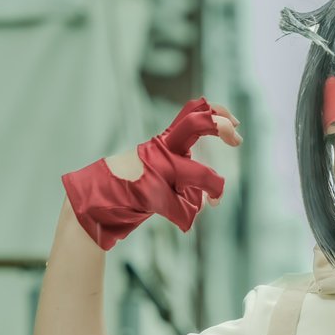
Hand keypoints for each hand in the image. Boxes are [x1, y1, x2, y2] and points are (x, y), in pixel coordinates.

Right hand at [62, 98, 241, 249]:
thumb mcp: (162, 176)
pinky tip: (182, 222)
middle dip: (219, 126)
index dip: (217, 112)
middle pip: (194, 124)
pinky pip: (182, 209)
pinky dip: (186, 218)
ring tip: (215, 201)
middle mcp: (162, 150)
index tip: (235, 123)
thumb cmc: (133, 190)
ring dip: (214, 187)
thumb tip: (207, 198)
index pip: (193, 112)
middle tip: (237, 139)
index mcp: (165, 141)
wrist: (97, 203)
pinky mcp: (149, 193)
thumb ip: (186, 179)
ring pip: (197, 173)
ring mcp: (156, 171)